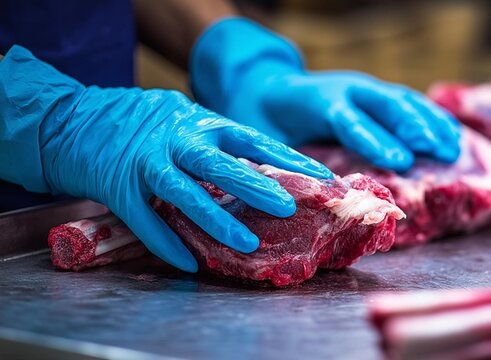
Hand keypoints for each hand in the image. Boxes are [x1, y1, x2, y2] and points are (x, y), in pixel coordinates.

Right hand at [0, 45, 332, 271]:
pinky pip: (145, 220)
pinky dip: (167, 243)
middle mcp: (177, 141)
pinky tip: (190, 263)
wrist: (79, 119)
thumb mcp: (190, 122)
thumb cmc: (149, 124)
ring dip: (216, 221)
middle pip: (220, 165)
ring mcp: (146, 164)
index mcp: (202, 122)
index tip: (323, 177)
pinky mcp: (119, 188)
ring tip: (247, 244)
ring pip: (184, 194)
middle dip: (256, 187)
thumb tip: (271, 170)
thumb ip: (224, 145)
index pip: (253, 140)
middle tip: (289, 207)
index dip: (288, 159)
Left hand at [190, 18, 460, 171]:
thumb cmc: (269, 127)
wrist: (266, 90)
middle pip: (384, 104)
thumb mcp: (271, 145)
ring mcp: (364, 89)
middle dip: (412, 127)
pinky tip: (452, 136)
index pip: (348, 119)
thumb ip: (293, 166)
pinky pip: (409, 102)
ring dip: (429, 124)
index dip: (373, 139)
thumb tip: (316, 201)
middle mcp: (345, 90)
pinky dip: (432, 118)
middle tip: (434, 151)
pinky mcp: (377, 94)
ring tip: (452, 148)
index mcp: (315, 102)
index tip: (397, 161)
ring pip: (402, 100)